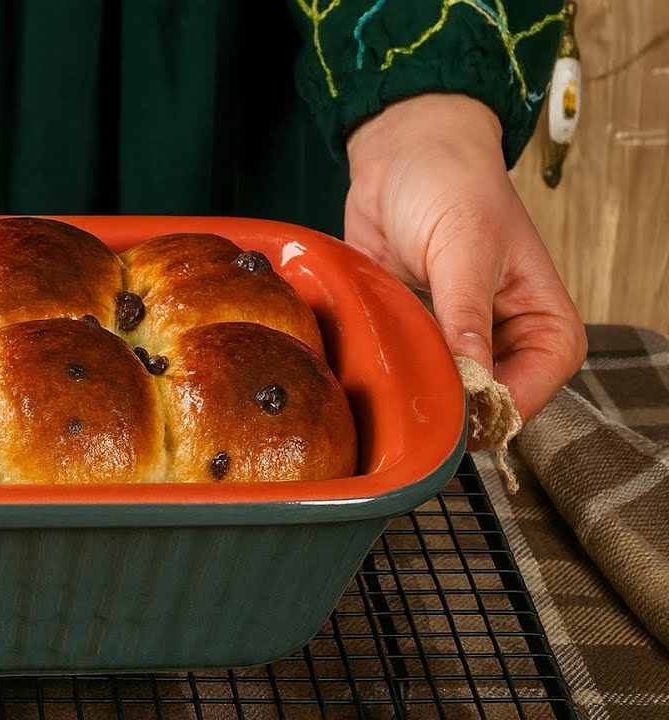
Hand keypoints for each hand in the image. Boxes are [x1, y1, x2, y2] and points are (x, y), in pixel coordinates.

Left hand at [345, 93, 585, 431]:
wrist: (400, 149)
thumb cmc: (451, 183)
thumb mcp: (465, 249)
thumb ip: (466, 316)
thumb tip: (473, 381)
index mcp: (542, 319)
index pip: (533, 388)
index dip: (496, 406)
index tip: (457, 412)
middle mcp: (504, 337)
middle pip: (485, 401)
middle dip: (451, 406)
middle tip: (413, 404)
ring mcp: (456, 338)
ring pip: (443, 391)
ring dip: (416, 390)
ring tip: (390, 380)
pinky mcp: (414, 331)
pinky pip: (404, 367)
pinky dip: (390, 371)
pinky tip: (371, 366)